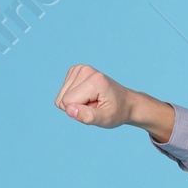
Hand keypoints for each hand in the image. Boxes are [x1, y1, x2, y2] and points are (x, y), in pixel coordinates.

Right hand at [54, 65, 173, 141]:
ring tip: (93, 101)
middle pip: (63, 99)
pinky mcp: (75, 71)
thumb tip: (69, 110)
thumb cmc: (117, 112)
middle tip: (95, 105)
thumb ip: (88, 116)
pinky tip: (89, 96)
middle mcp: (85, 70)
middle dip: (78, 107)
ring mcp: (79, 68)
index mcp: (94, 80)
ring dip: (76, 103)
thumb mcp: (105, 119)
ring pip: (61, 96)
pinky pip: (63, 91)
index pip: (68, 102)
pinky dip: (75, 97)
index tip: (96, 108)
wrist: (126, 102)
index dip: (80, 111)